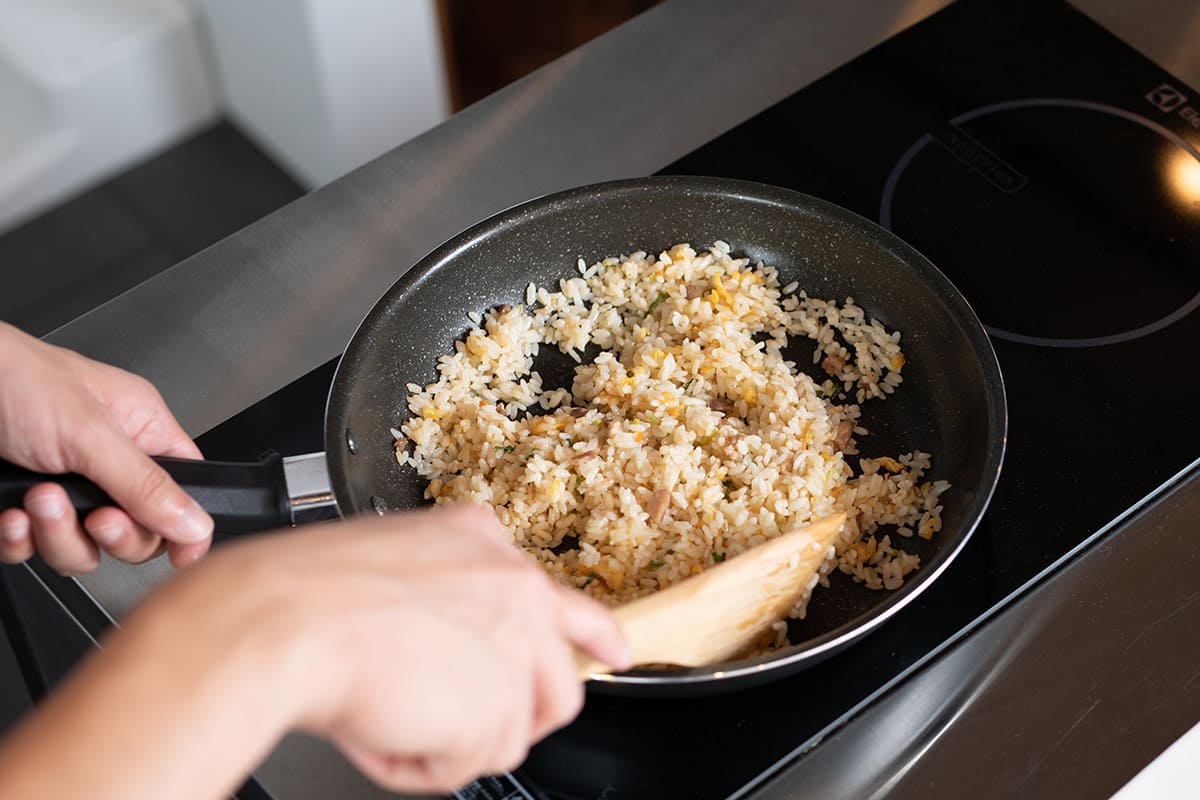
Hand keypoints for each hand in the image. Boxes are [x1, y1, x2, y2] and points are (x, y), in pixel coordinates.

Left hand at [0, 322, 212, 571]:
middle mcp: (108, 463)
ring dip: (56, 534)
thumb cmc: (15, 379)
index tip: (182, 555)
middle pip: (137, 532)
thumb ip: (146, 485)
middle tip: (94, 516)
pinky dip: (19, 541)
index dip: (186, 526)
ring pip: (84, 549)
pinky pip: (34, 550)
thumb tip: (196, 523)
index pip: (183, 492)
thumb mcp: (92, 435)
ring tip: (37, 500)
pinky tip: (10, 514)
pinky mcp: (23, 509)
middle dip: (110, 533)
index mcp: (141, 431)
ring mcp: (66, 489)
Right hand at [117, 504, 630, 795]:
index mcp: (480, 539)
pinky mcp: (502, 701)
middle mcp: (514, 582)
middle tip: (457, 727)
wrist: (281, 619)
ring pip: (513, 731)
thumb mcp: (388, 570)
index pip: (558, 594)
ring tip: (395, 715)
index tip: (615, 653)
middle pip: (557, 682)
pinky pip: (471, 765)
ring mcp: (517, 641)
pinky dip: (423, 765)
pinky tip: (383, 726)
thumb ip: (444, 604)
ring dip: (454, 741)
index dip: (592, 636)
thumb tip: (455, 658)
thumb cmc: (303, 595)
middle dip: (512, 718)